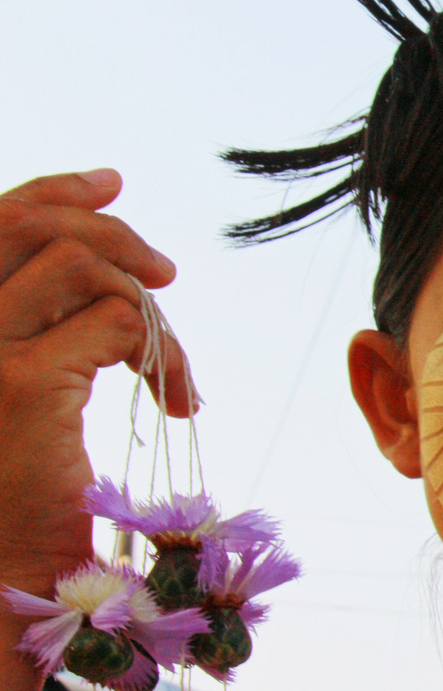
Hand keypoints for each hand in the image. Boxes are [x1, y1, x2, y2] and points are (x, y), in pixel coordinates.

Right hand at [0, 169, 192, 593]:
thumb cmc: (16, 506)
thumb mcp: (26, 397)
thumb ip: (45, 328)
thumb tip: (107, 264)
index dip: (54, 190)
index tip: (113, 184)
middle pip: (30, 223)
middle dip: (112, 231)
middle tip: (167, 273)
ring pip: (83, 267)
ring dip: (148, 310)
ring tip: (172, 375)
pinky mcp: (24, 388)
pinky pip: (117, 324)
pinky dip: (163, 354)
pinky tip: (177, 401)